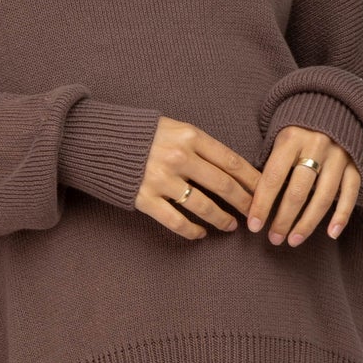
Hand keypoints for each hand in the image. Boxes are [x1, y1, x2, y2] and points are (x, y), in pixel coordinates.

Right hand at [135, 115, 261, 239]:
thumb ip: (199, 144)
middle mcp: (178, 157)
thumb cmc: (139, 134)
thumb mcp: (173, 127)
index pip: (231, 160)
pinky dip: (192, 231)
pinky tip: (201, 234)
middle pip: (223, 185)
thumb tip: (231, 166)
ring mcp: (161, 180)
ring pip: (203, 206)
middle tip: (255, 214)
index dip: (252, 179)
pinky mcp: (145, 199)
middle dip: (244, 202)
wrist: (97, 140)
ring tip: (231, 226)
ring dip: (222, 219)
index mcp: (189, 136)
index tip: (265, 191)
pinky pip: (176, 221)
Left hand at [246, 125, 360, 245]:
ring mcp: (339, 156)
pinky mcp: (355, 164)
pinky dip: (341, 216)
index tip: (254, 226)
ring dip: (307, 223)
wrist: (336, 107)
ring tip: (294, 240)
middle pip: (298, 191)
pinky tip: (331, 234)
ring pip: (323, 197)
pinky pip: (350, 194)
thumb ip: (270, 163)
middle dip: (283, 219)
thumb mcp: (280, 136)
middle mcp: (317, 146)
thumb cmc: (299, 130)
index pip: (273, 177)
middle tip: (273, 239)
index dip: (262, 204)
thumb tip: (251, 200)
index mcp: (291, 138)